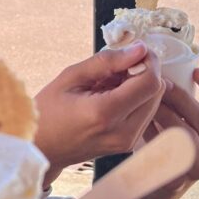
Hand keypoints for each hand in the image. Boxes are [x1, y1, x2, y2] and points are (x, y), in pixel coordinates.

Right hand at [34, 42, 164, 185]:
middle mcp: (122, 132)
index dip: (148, 61)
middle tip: (118, 66)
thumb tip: (139, 48)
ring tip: (111, 83)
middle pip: (157, 92)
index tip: (134, 50)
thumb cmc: (48, 111)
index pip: (150, 82)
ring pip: (155, 102)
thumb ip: (107, 61)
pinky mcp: (128, 145)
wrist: (41, 149)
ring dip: (140, 86)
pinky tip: (112, 97)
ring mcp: (127, 142)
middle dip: (144, 72)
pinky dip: (135, 100)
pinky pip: (145, 114)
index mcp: (105, 113)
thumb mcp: (70, 77)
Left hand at [113, 68, 198, 198]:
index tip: (197, 71)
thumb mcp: (175, 121)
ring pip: (186, 135)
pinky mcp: (179, 179)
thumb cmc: (160, 145)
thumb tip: (160, 66)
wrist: (147, 188)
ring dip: (165, 114)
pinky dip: (154, 135)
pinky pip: (168, 153)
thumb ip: (177, 101)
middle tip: (157, 83)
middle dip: (178, 97)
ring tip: (147, 100)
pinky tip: (140, 125)